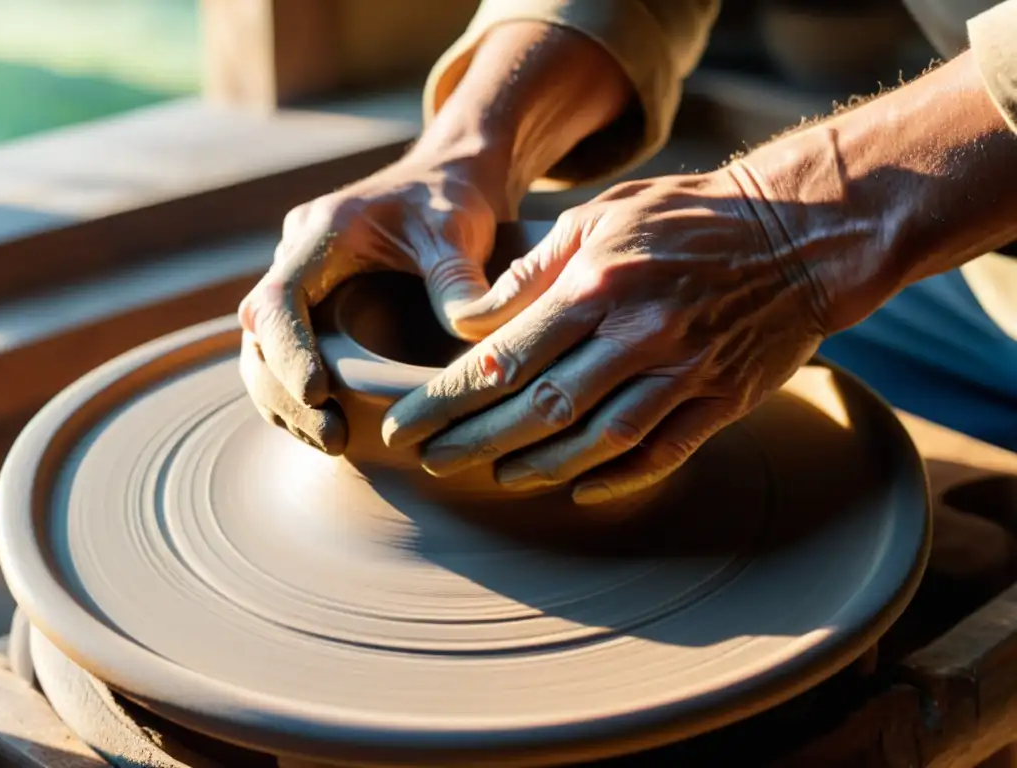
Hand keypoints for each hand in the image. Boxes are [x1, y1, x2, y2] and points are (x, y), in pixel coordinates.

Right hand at [238, 151, 506, 454]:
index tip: (318, 396)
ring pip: (263, 352)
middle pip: (260, 335)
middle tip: (332, 438)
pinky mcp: (314, 304)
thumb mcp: (460, 230)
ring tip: (331, 442)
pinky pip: (284, 355)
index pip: (279, 298)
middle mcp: (297, 256)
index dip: (288, 351)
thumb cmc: (452, 200)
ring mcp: (302, 282)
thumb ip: (459, 279)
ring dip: (285, 403)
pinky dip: (296, 396)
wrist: (446, 180)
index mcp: (322, 232)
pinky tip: (329, 428)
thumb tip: (471, 336)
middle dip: (284, 392)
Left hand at [381, 166, 833, 504]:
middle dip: (475, 442)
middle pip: (539, 408)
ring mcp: (683, 372)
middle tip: (431, 465)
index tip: (405, 426)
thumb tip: (475, 317)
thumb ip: (537, 267)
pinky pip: (662, 452)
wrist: (802, 232)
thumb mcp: (605, 213)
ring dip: (538, 467)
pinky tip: (578, 489)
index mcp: (597, 284)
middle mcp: (636, 334)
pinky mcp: (721, 399)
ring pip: (596, 439)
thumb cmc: (689, 216)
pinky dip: (617, 477)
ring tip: (496, 479)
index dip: (446, 400)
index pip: (502, 358)